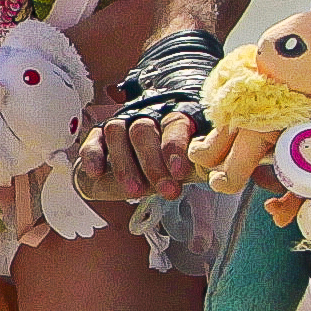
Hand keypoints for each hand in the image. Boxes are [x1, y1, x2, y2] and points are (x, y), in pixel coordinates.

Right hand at [70, 109, 202, 203]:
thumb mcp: (187, 165)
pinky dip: (93, 155)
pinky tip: (96, 173)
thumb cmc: (166, 164)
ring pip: (117, 133)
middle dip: (153, 163)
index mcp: (172, 120)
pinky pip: (92, 141)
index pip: (174, 124)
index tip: (179, 172)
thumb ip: (199, 168)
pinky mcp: (97, 136)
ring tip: (134, 192)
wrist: (135, 163)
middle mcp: (144, 118)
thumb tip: (219, 174)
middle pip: (144, 131)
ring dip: (125, 164)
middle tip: (164, 190)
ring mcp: (120, 125)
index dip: (176, 147)